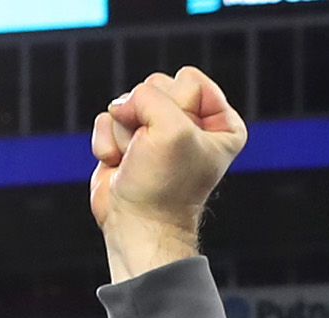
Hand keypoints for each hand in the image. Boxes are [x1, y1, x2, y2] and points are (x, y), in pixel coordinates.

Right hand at [91, 68, 246, 280]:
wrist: (138, 227)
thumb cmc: (165, 186)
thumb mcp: (172, 128)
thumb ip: (149, 93)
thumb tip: (121, 105)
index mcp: (220, 123)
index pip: (190, 81)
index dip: (177, 107)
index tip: (180, 141)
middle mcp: (190, 124)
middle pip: (157, 85)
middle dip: (148, 117)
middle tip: (154, 152)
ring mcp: (156, 132)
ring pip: (129, 101)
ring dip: (127, 134)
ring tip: (139, 162)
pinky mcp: (127, 141)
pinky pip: (108, 119)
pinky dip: (108, 143)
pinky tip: (121, 166)